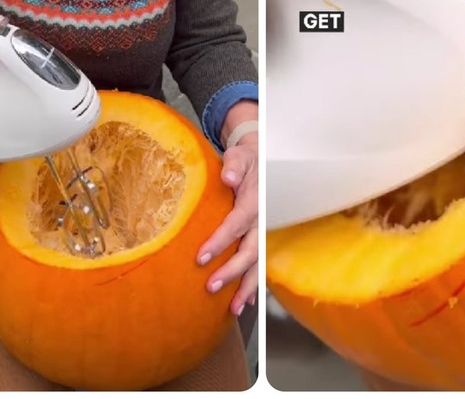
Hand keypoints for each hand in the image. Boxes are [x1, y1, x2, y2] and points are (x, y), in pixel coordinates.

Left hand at [197, 134, 257, 316]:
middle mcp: (262, 220)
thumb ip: (234, 165)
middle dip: (232, 271)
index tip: (201, 257)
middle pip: (249, 250)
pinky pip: (259, 264)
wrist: (260, 163)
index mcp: (255, 201)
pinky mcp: (261, 237)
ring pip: (258, 263)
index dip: (220, 242)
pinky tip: (245, 302)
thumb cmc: (245, 160)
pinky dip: (254, 285)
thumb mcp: (239, 156)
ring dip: (247, 287)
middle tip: (211, 287)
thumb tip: (228, 177)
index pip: (236, 224)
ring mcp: (263, 231)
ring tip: (233, 308)